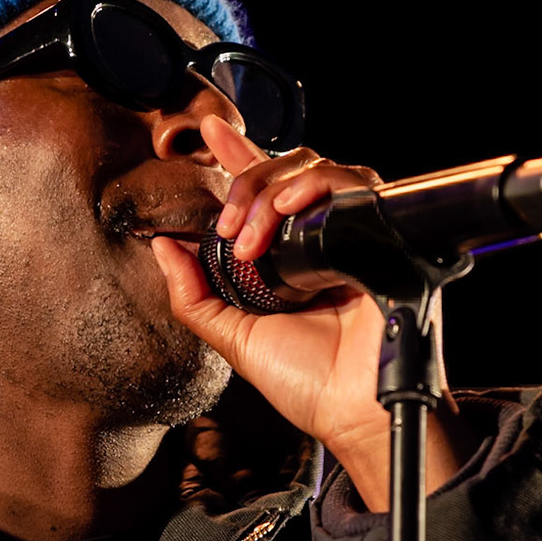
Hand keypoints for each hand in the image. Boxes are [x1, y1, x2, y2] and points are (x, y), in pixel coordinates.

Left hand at [150, 116, 472, 509]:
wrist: (353, 409)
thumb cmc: (306, 381)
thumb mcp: (233, 338)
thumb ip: (193, 296)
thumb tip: (162, 246)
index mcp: (289, 256)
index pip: (265, 192)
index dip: (239, 156)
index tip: (208, 131)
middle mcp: (322, 238)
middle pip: (287, 171)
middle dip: (247, 186)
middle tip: (229, 229)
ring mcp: (352, 234)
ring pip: (317, 169)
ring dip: (273, 192)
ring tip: (253, 237)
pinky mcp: (379, 234)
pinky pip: (353, 185)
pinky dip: (315, 187)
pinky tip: (290, 210)